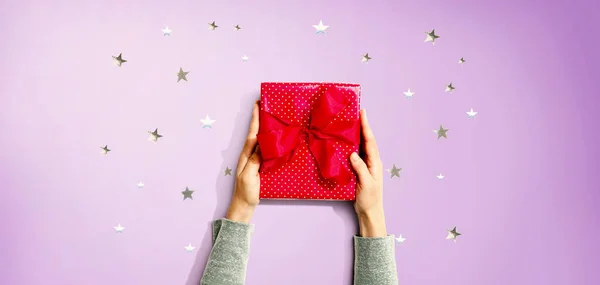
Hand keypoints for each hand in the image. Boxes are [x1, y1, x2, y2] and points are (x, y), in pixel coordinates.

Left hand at [226, 101, 261, 223]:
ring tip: (272, 117)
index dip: (255, 119)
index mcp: (246, 155)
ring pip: (261, 140)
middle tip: (267, 106)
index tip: (257, 104)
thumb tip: (263, 144)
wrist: (244, 206)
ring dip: (265, 128)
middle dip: (260, 119)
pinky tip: (275, 139)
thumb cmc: (246, 192)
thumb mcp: (249, 176)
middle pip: (256, 133)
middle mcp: (249, 155)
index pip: (252, 133)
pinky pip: (265, 149)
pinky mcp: (259, 166)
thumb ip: (255, 160)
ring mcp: (254, 160)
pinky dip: (269, 141)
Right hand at [349, 109, 386, 236]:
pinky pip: (355, 154)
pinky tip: (345, 141)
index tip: (363, 113)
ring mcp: (366, 165)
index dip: (366, 126)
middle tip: (356, 112)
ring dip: (356, 134)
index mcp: (375, 162)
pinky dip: (351, 146)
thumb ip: (360, 168)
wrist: (370, 212)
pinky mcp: (359, 170)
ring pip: (360, 146)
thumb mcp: (365, 184)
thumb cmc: (370, 199)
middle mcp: (371, 161)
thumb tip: (352, 153)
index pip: (370, 141)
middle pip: (366, 140)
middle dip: (362, 126)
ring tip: (350, 122)